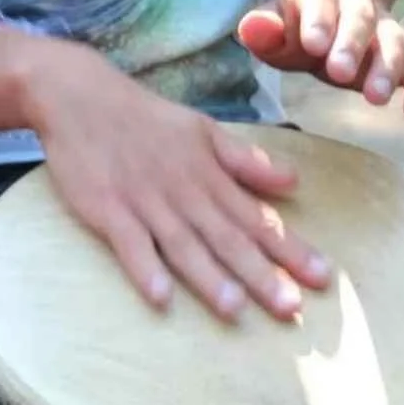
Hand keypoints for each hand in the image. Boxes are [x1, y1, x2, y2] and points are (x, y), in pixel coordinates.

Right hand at [22, 43, 330, 323]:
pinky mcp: (108, 209)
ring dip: (209, 278)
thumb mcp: (204, 131)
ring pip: (184, 246)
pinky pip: (129, 245)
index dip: (291, 250)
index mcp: (211, 177)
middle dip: (262, 274)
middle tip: (292, 308)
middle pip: (229, 240)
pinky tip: (161, 297)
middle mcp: (186, 193)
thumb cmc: (147, 120)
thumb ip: (248, 161)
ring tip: (236, 309)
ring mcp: (147, 203)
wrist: (78, 95)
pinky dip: (145, 269)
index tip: (324, 279)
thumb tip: (294, 181)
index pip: (259, 219)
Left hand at [237, 0, 403, 120]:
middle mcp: (360, 6)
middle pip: (360, 19)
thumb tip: (249, 28)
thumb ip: (263, 32)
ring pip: (394, 43)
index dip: (319, 20)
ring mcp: (385, 31)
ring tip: (376, 98)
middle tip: (339, 74)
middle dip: (351, 45)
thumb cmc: (298, 32)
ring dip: (387, 69)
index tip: (312, 45)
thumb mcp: (275, 31)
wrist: (335, 25)